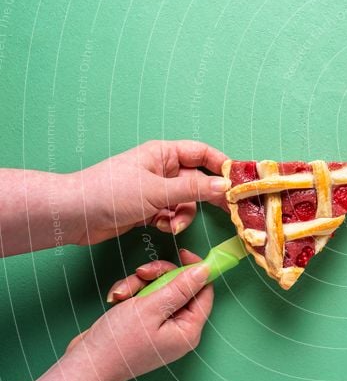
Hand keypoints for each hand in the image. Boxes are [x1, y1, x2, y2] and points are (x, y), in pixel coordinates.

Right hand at [24, 249, 213, 380]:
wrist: (85, 363)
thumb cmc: (118, 342)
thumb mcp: (151, 308)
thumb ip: (180, 287)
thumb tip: (205, 271)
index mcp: (189, 330)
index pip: (204, 291)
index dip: (195, 270)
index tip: (182, 253)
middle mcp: (178, 330)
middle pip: (181, 288)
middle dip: (159, 276)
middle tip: (142, 273)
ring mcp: (161, 328)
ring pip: (160, 290)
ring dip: (140, 285)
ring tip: (122, 294)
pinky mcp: (144, 325)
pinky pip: (145, 300)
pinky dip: (131, 295)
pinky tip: (117, 300)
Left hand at [68, 140, 228, 244]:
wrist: (72, 216)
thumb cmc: (110, 193)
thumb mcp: (156, 191)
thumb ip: (193, 189)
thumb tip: (225, 186)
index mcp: (163, 154)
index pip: (202, 153)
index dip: (222, 166)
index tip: (239, 182)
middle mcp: (162, 169)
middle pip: (198, 179)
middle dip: (209, 195)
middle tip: (228, 210)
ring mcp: (155, 190)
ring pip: (187, 201)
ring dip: (185, 214)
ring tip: (173, 224)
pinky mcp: (149, 209)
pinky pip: (173, 214)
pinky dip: (172, 222)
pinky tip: (162, 227)